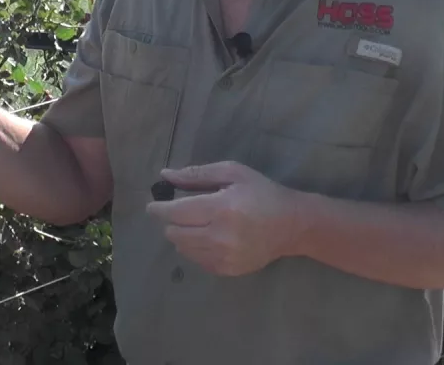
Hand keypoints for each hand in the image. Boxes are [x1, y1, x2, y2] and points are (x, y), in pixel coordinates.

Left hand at [145, 161, 296, 276]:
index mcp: (221, 208)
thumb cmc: (261, 193)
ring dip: (181, 235)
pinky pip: (196, 261)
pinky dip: (195, 248)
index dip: (158, 209)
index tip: (152, 205)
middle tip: (180, 211)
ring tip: (197, 223)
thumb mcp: (232, 173)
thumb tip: (165, 175)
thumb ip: (197, 175)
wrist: (291, 225)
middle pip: (174, 233)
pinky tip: (208, 237)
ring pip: (182, 249)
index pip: (176, 213)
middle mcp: (220, 236)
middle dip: (171, 221)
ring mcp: (224, 257)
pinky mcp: (227, 270)